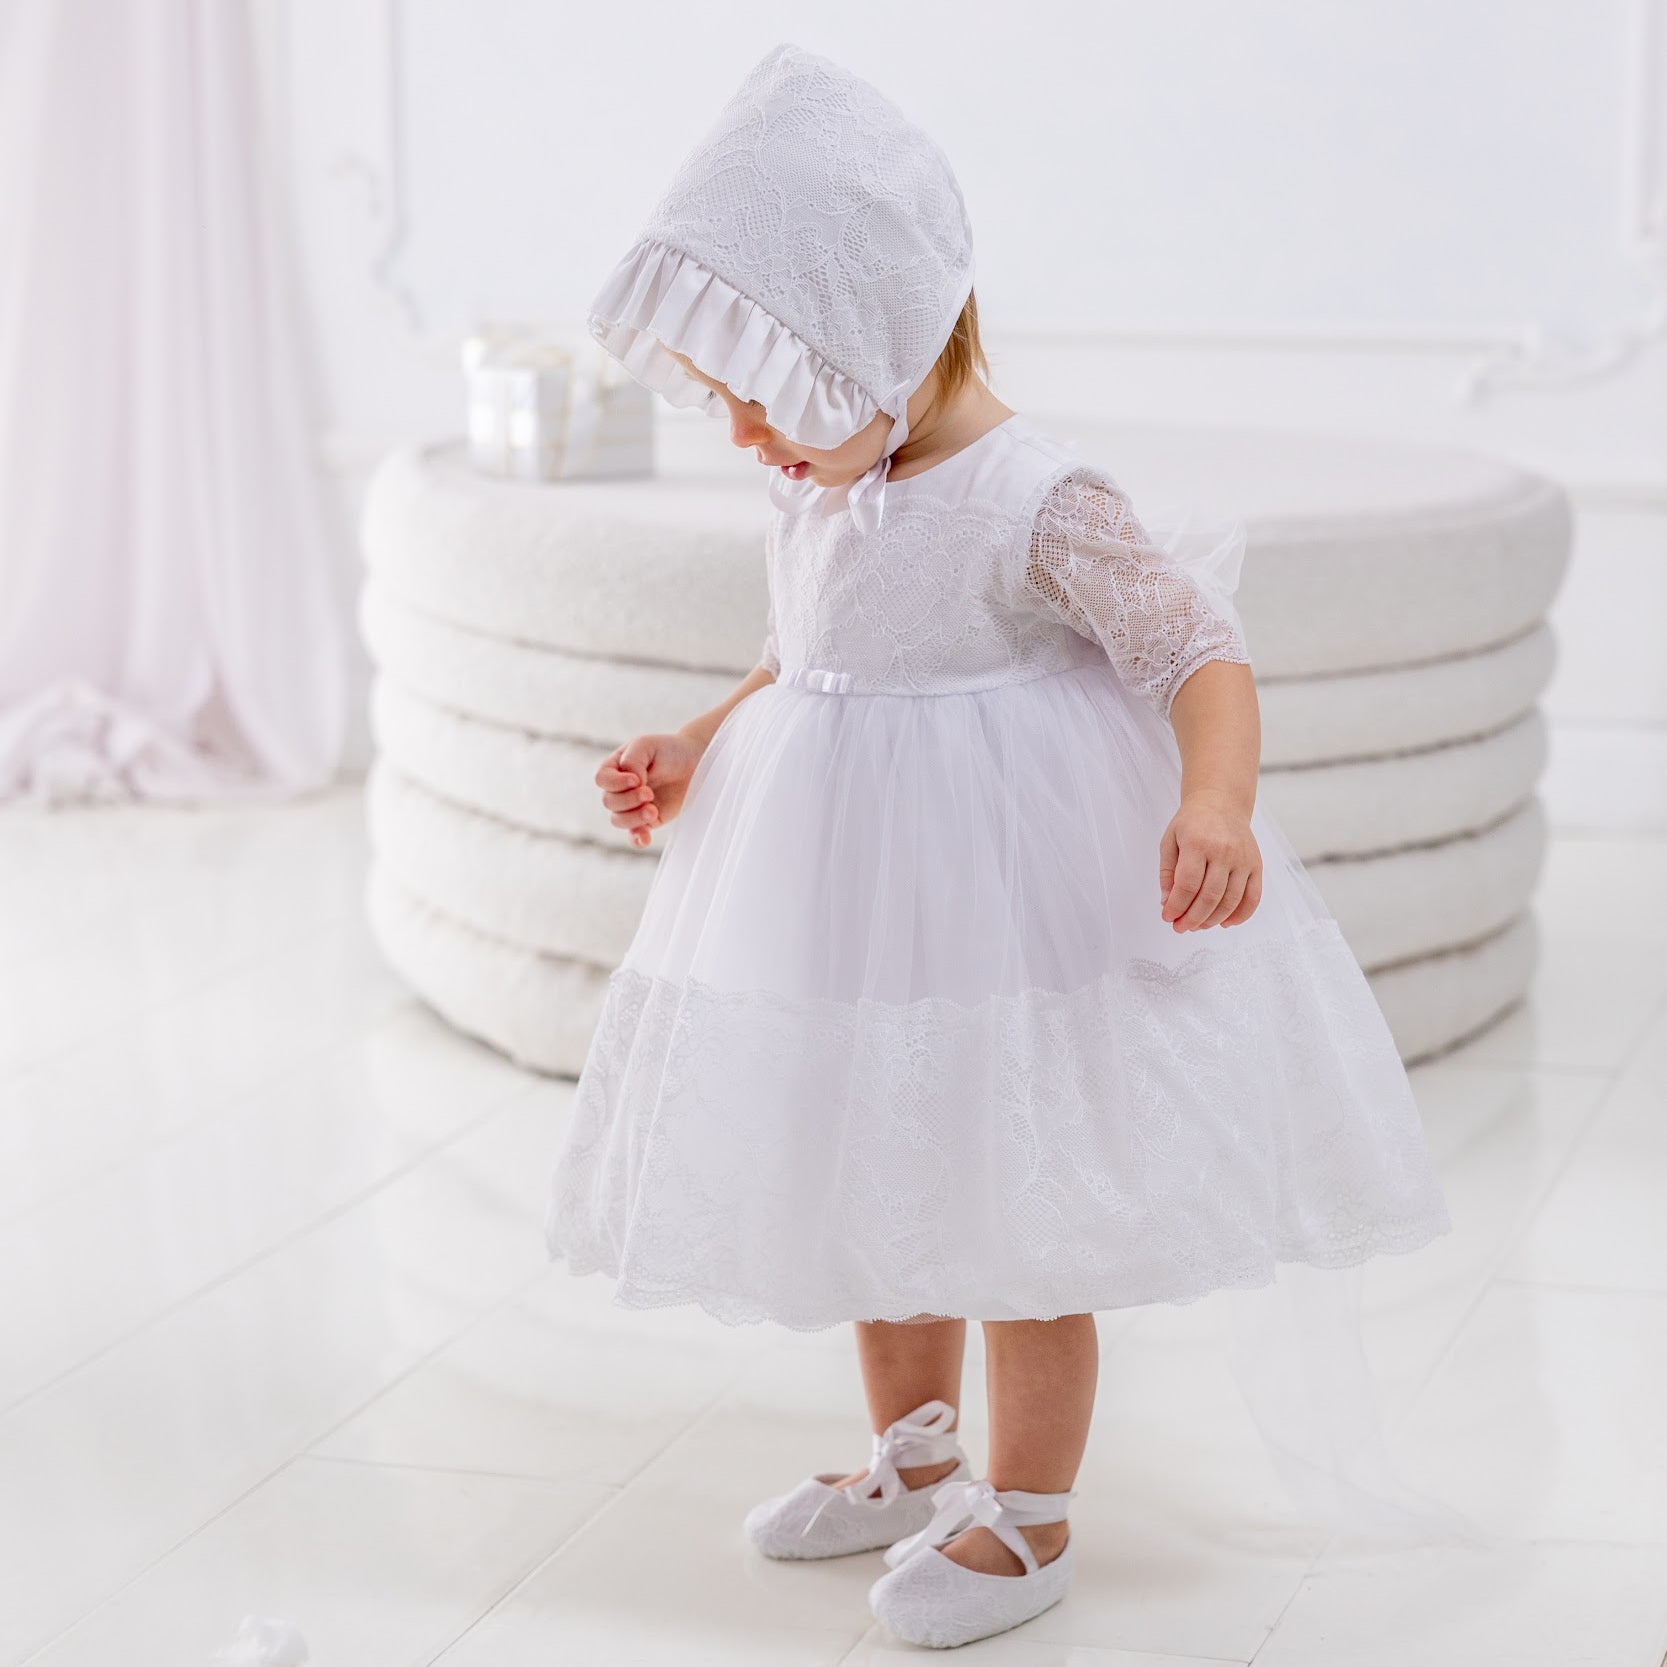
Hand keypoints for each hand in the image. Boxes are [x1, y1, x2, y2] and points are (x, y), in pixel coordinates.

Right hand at [596, 729, 706, 847]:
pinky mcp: (647, 821)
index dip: (616, 783)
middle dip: (629, 800)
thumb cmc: (668, 750)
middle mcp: (619, 789)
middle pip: (609, 802)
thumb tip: (632, 784)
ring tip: (653, 810)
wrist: (694, 762)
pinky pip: (634, 835)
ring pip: (618, 820)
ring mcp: (632, 806)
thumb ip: (632, 761)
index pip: (602, 780)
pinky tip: (645, 839)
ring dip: (634, 818)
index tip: (637, 780)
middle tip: (650, 793)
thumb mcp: (646, 745)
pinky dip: (637, 839)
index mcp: (615, 768)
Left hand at [1157, 791, 1261, 930]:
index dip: (1177, 906)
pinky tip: (1225, 923)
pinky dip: (1241, 915)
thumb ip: (1168, 873)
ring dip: (1213, 920)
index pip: (1188, 884)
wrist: (1221, 803)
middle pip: (1209, 896)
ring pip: (1231, 900)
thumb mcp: (1170, 841)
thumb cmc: (1192, 823)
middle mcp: (1224, 850)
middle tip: (1181, 927)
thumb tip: (1167, 903)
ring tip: (1198, 926)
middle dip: (1192, 918)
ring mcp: (1243, 859)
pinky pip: (1253, 897)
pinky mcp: (1256, 864)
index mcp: (1198, 842)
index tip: (1168, 917)